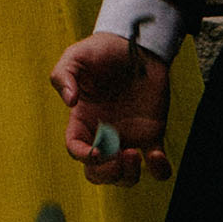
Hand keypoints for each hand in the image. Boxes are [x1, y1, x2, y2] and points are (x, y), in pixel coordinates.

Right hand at [50, 30, 173, 184]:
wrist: (136, 45)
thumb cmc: (101, 51)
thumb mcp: (75, 57)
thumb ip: (63, 76)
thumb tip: (69, 102)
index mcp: (82, 120)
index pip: (76, 149)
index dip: (83, 156)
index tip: (96, 150)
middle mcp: (104, 134)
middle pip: (98, 173)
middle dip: (106, 174)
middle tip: (118, 158)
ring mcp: (129, 137)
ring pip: (125, 176)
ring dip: (129, 176)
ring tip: (135, 154)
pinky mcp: (152, 135)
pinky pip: (157, 166)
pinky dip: (159, 170)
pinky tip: (156, 156)